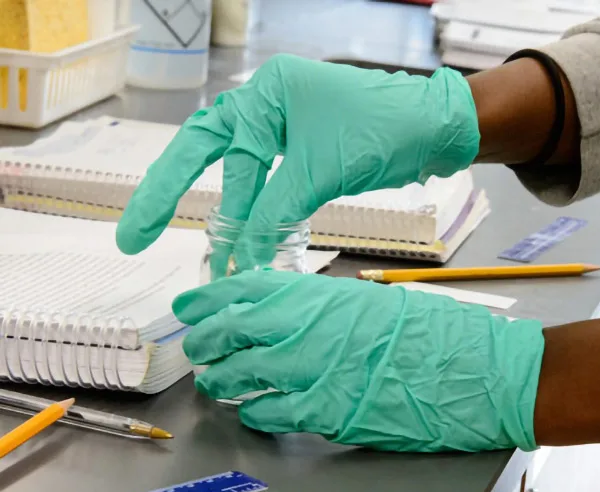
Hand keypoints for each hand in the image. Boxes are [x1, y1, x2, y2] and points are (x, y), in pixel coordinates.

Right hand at [116, 54, 478, 254]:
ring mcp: (288, 131)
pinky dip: (262, 215)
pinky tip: (250, 241)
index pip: (207, 147)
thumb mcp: (318, 170)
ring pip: (244, 179)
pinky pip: (272, 188)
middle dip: (173, 197)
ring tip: (215, 260)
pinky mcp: (308, 155)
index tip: (139, 232)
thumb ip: (272, 211)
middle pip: (208, 157)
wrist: (435, 131)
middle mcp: (270, 107)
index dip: (169, 193)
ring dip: (232, 219)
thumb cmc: (383, 131)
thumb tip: (239, 255)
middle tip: (136, 236)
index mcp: (266, 95)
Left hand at [172, 270, 543, 451]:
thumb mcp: (378, 303)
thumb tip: (292, 313)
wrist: (477, 373)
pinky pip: (275, 414)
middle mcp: (309, 329)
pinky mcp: (329, 413)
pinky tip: (253, 413)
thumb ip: (328, 308)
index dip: (211, 298)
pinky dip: (257, 414)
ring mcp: (316, 373)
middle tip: (198, 349)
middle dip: (207, 342)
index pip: (248, 289)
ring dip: (224, 381)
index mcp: (322, 295)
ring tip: (216, 383)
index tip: (191, 306)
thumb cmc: (437, 334)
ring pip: (245, 376)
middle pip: (235, 333)